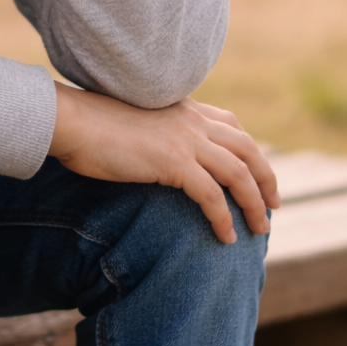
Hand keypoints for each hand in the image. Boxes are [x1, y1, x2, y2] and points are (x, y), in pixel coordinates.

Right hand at [49, 84, 278, 243]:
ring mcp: (185, 140)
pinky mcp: (173, 162)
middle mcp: (192, 120)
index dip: (252, 152)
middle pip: (248, 150)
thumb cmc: (91, 124)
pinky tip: (226, 238)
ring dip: (255, 204)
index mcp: (184, 107)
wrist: (72, 121)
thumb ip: (156, 131)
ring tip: (260, 230)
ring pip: (239, 174)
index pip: (233, 127)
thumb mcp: (135, 121)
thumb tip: (158, 153)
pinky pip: (212, 196)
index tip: (260, 176)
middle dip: (267, 179)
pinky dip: (224, 219)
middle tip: (273, 206)